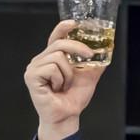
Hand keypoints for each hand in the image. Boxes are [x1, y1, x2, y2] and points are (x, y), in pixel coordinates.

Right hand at [24, 20, 108, 139]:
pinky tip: (56, 88)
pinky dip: (59, 78)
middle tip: (89, 56)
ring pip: (58, 56)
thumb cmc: (73, 98)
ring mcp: (34, 67)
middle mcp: (41, 60)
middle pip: (59, 43)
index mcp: (52, 58)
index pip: (55, 38)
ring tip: (64, 85)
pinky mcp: (31, 76)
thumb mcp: (89, 77)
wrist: (67, 116)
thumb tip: (108, 50)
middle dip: (77, 48)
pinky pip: (52, 68)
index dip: (63, 28)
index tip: (74, 23)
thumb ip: (95, 63)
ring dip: (68, 73)